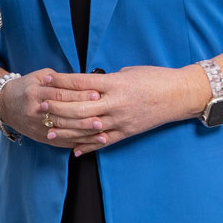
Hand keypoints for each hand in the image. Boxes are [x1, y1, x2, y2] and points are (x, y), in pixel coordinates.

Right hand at [0, 69, 104, 148]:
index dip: (79, 95)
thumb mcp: (38, 76)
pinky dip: (77, 143)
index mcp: (35, 93)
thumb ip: (60, 79)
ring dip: (84, 134)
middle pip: (63, 115)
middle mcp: (35, 111)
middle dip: (85, 117)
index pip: (60, 94)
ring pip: (64, 131)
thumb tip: (84, 81)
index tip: (97, 94)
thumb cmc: (26, 87)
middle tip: (103, 116)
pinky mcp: (40, 137)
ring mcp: (37, 127)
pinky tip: (91, 143)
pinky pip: (61, 142)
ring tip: (103, 133)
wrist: (4, 105)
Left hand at [31, 66, 207, 154]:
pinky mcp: (127, 133)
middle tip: (42, 105)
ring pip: (88, 127)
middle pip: (79, 107)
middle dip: (58, 107)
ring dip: (66, 130)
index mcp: (115, 83)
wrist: (180, 95)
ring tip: (49, 130)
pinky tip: (73, 150)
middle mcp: (116, 103)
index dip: (61, 81)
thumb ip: (106, 80)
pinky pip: (104, 142)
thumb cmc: (154, 78)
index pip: (81, 82)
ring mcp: (121, 120)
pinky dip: (87, 147)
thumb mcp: (127, 72)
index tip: (46, 79)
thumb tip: (87, 84)